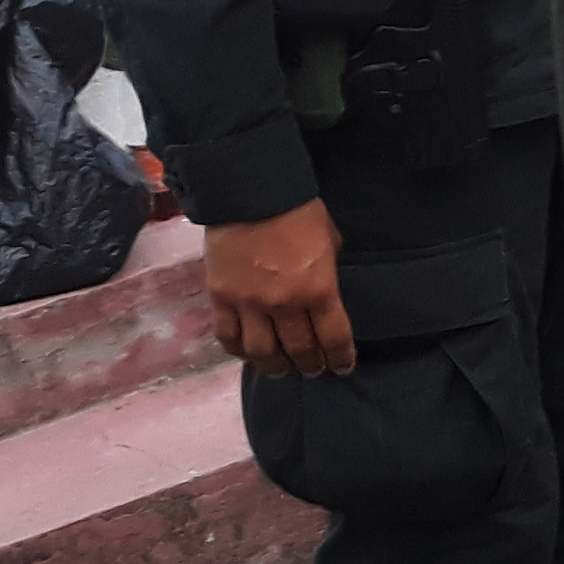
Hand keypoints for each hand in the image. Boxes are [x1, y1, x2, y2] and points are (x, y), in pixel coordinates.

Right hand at [204, 199, 351, 377]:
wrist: (251, 193)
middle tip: (313, 370)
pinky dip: (239, 351)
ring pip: (261, 352)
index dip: (340, 358)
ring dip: (274, 366)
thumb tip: (324, 293)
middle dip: (309, 365)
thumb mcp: (330, 241)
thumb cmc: (298, 212)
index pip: (333, 338)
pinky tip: (248, 354)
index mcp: (319, 289)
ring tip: (281, 369)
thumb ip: (327, 273)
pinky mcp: (220, 298)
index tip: (343, 367)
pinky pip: (228, 337)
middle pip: (298, 350)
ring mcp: (249, 304)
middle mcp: (284, 304)